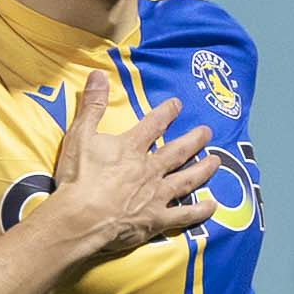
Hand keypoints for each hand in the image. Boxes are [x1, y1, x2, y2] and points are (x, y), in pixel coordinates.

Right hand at [38, 78, 214, 265]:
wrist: (80, 217)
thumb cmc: (78, 178)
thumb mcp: (79, 135)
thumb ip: (92, 105)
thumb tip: (99, 73)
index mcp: (131, 148)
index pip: (153, 125)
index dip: (166, 112)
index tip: (177, 104)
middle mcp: (149, 169)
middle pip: (177, 151)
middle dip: (194, 140)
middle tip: (207, 132)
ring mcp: (155, 195)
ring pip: (186, 179)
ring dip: (202, 169)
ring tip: (216, 161)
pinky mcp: (156, 220)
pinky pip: (183, 215)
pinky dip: (199, 211)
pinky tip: (212, 206)